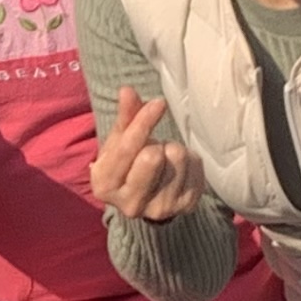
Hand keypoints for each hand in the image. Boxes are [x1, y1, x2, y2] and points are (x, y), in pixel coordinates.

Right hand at [89, 86, 206, 225]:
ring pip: (177, 158)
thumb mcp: (119, 141)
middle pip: (153, 156)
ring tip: (164, 159)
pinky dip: (190, 160)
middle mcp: (130, 204)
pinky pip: (196, 166)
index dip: (143, 122)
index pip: (127, 149)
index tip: (158, 103)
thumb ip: (125, 116)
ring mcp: (160, 209)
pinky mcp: (186, 206)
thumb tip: (127, 91)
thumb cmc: (129, 163)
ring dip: (173, 150)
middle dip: (156, 143)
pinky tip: (179, 169)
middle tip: (153, 148)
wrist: (147, 196)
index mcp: (104, 186)